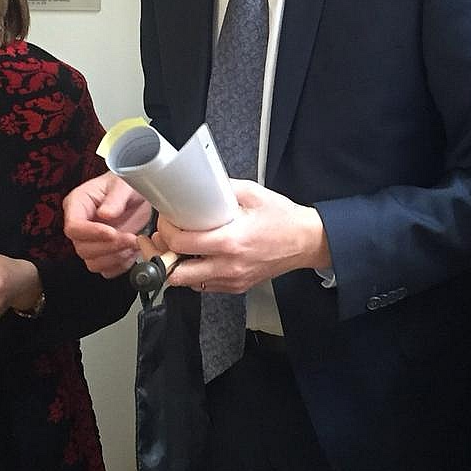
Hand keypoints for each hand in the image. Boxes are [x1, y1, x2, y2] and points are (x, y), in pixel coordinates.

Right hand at [62, 173, 151, 277]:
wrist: (139, 196)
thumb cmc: (126, 184)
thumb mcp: (123, 184)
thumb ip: (115, 198)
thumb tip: (105, 214)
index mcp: (77, 204)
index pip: (73, 227)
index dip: (92, 233)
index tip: (112, 232)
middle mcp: (81, 225)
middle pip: (83, 248)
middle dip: (109, 247)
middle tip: (130, 237)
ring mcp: (91, 242)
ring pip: (93, 262)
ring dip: (116, 257)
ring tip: (134, 243)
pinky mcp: (104, 254)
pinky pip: (107, 270)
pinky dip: (121, 265)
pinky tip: (132, 251)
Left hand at [158, 180, 330, 293]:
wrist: (306, 241)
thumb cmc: (283, 219)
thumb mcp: (253, 194)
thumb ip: (223, 188)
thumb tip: (200, 184)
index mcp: (231, 241)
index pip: (182, 243)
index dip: (165, 231)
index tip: (165, 222)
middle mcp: (229, 265)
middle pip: (176, 274)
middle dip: (163, 257)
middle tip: (163, 241)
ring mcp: (232, 279)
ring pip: (188, 283)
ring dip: (178, 267)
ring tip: (179, 250)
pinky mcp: (237, 286)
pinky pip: (205, 285)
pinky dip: (196, 273)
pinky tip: (199, 258)